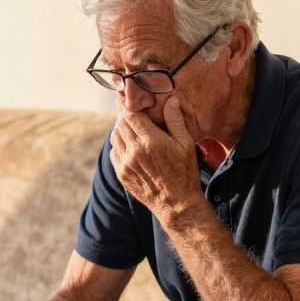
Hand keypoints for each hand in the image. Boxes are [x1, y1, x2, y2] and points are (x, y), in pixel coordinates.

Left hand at [109, 98, 200, 222]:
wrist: (176, 204)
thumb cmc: (184, 172)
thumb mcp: (185, 144)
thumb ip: (175, 120)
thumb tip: (170, 99)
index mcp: (151, 141)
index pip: (131, 114)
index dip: (126, 103)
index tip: (124, 96)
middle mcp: (135, 151)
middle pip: (121, 123)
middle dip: (126, 116)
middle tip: (132, 112)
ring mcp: (126, 164)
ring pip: (115, 137)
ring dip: (121, 130)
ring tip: (132, 129)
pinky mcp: (121, 174)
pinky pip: (114, 152)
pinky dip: (119, 145)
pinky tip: (130, 146)